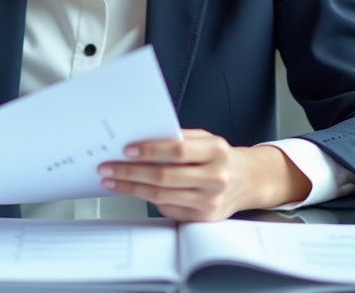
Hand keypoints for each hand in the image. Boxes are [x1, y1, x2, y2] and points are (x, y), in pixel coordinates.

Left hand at [96, 128, 311, 220]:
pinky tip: (133, 191)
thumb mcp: (206, 139)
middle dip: (130, 172)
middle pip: (164, 176)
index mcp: (216, 152)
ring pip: (161, 195)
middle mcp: (215, 177)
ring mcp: (209, 201)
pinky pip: (168, 208)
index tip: (127, 150)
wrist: (246, 181)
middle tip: (108, 168)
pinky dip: (147, 199)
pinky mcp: (203, 218)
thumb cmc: (220, 157)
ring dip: (131, 188)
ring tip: (112, 180)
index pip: (178, 151)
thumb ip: (179, 138)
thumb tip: (142, 139)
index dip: (150, 151)